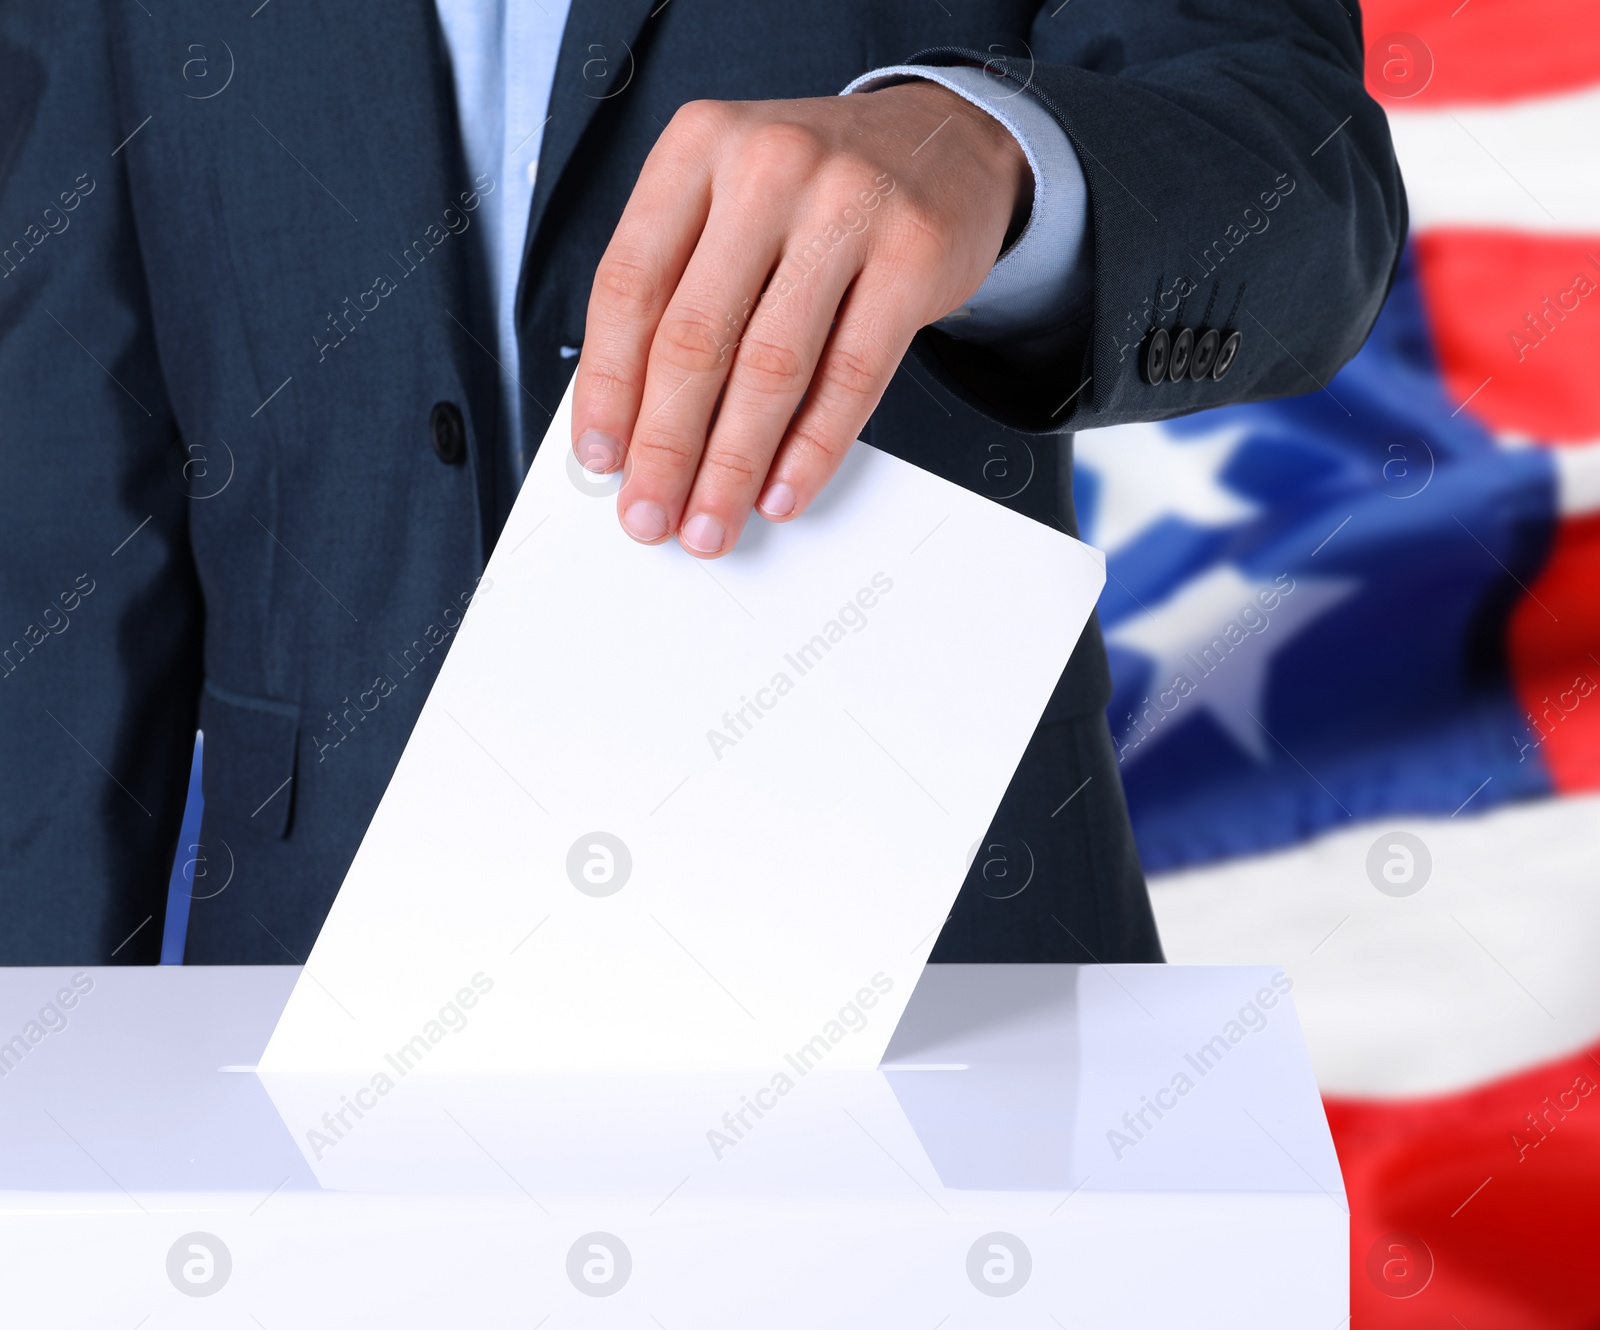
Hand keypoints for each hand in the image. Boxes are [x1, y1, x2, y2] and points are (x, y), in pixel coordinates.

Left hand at [571, 80, 1030, 557]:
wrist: (942, 141)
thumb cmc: (815, 190)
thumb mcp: (728, 203)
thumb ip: (678, 291)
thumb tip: (633, 426)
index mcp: (696, 147)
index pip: (628, 285)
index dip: (606, 386)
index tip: (599, 457)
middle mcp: (765, 166)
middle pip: (695, 336)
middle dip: (666, 446)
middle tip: (651, 513)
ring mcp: (846, 205)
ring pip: (771, 366)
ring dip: (733, 464)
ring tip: (712, 519)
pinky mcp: (913, 254)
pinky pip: (852, 376)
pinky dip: (811, 450)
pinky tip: (782, 491)